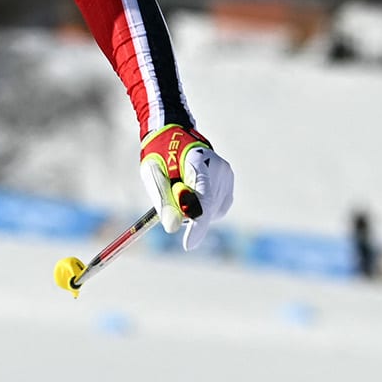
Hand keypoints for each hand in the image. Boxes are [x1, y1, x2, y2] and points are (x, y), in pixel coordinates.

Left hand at [138, 125, 234, 251]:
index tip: (188, 245)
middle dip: (190, 218)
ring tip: (178, 191)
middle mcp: (220, 169)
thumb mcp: (153, 176)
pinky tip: (190, 195)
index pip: (203, 198)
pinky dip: (202, 209)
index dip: (197, 223)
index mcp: (199, 161)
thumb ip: (163, 201)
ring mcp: (227, 177)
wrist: (174, 136)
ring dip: (194, 213)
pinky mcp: (228, 185)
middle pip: (210, 208)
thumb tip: (172, 228)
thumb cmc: (160, 155)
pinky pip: (216, 209)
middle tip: (170, 205)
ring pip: (213, 212)